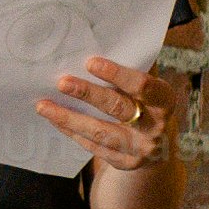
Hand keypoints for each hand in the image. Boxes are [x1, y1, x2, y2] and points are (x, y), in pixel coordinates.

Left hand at [39, 55, 179, 173]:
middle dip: (87, 94)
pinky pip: (92, 145)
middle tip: (62, 82)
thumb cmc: (148, 106)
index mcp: (164, 101)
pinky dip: (71, 130)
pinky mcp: (123, 162)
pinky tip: (54, 119)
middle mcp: (155, 126)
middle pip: (118, 108)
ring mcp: (139, 147)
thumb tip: (101, 46)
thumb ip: (134, 70)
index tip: (90, 62)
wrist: (160, 149)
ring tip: (43, 106)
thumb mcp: (150, 89)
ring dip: (69, 118)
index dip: (117, 74)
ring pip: (100, 131)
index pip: (142, 86)